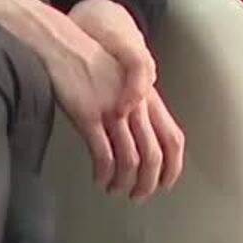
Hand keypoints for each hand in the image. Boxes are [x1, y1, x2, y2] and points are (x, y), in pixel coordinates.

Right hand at [64, 0, 185, 199]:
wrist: (69, 46)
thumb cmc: (96, 65)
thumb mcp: (126, 83)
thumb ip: (137, 107)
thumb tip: (143, 136)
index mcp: (149, 100)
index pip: (173, 138)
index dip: (173, 165)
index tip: (166, 183)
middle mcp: (137, 107)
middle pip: (155, 154)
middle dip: (149, 181)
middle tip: (139, 196)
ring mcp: (114, 111)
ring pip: (131, 158)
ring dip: (126, 182)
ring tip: (116, 190)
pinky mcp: (89, 116)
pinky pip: (103, 153)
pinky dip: (104, 172)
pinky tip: (100, 179)